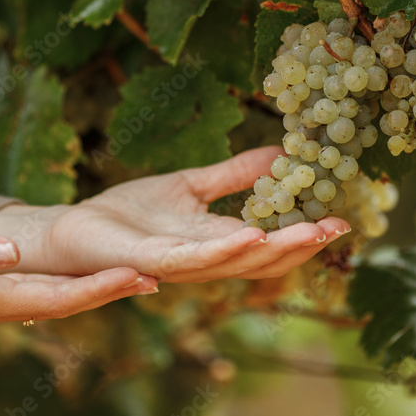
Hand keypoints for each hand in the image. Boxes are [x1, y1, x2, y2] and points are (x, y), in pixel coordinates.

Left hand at [0, 147, 351, 282]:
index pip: (271, 243)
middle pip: (263, 260)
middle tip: (339, 228)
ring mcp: (179, 264)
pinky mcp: (149, 261)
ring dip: (274, 252)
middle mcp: (205, 260)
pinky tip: (249, 237)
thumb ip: (232, 175)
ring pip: (235, 263)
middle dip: (302, 246)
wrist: (73, 230)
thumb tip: (279, 152)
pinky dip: (223, 250)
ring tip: (311, 234)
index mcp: (218, 242)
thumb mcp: (191, 186)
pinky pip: (191, 258)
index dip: (305, 234)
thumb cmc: (129, 214)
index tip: (342, 219)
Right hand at [0, 234, 156, 335]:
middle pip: (65, 302)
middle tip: (153, 277)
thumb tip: (11, 248)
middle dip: (109, 290)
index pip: (58, 296)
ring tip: (127, 278)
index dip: (101, 286)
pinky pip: (31, 293)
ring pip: (51, 299)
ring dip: (90, 290)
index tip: (139, 277)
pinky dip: (61, 287)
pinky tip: (72, 278)